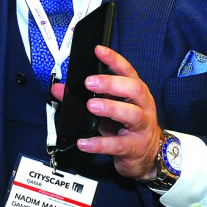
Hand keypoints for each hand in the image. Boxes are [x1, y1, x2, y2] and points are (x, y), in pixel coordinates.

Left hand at [50, 45, 160, 180]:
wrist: (148, 155)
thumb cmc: (127, 126)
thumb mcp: (107, 108)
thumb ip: (84, 97)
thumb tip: (59, 89)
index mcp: (136, 92)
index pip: (127, 71)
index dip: (113, 59)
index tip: (98, 50)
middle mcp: (142, 106)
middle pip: (133, 89)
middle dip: (111, 83)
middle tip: (90, 82)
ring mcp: (141, 127)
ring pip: (132, 114)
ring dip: (111, 108)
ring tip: (91, 106)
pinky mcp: (134, 147)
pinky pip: (117, 144)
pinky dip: (99, 143)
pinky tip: (84, 142)